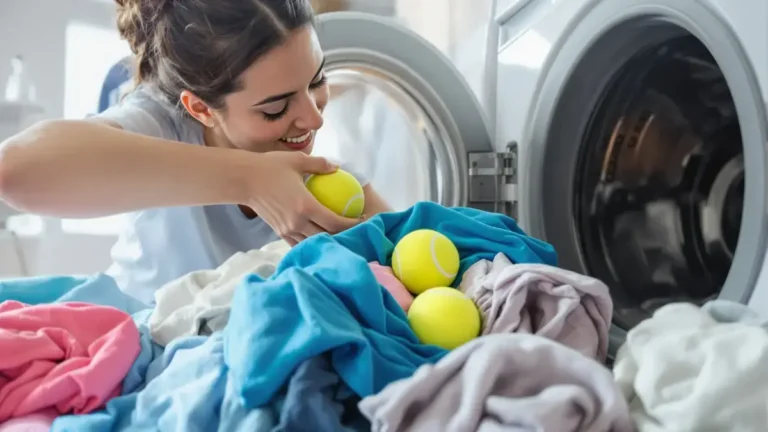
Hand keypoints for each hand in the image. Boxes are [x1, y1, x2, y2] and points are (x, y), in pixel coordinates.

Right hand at [247, 151, 362, 245]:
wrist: (244, 179)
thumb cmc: (271, 167)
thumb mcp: (297, 160)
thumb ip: (320, 164)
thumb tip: (337, 167)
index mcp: (306, 206)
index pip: (335, 222)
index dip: (351, 224)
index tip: (363, 221)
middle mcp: (297, 222)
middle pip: (327, 237)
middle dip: (344, 236)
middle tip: (356, 231)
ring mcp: (287, 229)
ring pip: (313, 243)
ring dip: (328, 241)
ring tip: (341, 236)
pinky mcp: (279, 232)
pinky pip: (299, 243)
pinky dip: (311, 243)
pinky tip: (320, 239)